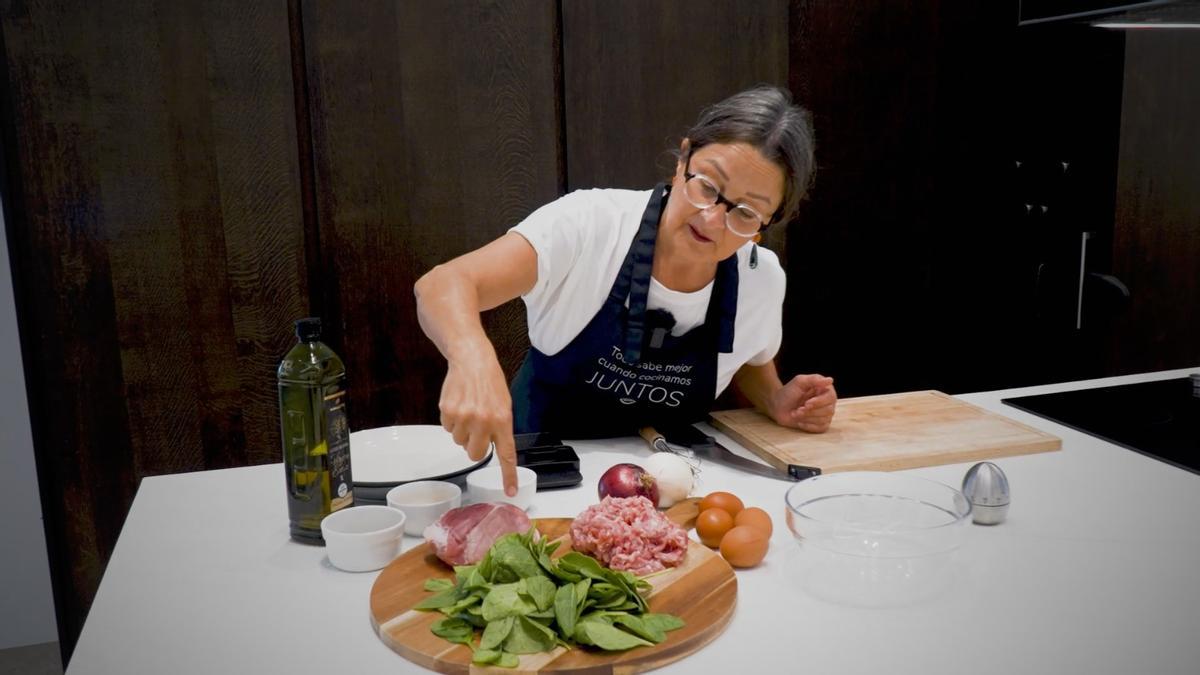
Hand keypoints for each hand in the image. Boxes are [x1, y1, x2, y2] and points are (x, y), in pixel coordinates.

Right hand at [438, 350, 517, 495]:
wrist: (472, 360)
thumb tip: (493, 447)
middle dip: (475, 446)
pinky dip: (452, 420)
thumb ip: (500, 427)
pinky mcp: (448, 412)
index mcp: (502, 420)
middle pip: (475, 454)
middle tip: (477, 430)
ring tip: (469, 410)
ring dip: (463, 430)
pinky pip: (448, 428)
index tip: (510, 491)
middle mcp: (483, 421)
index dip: (508, 475)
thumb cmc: (490, 382)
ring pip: (459, 441)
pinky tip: (459, 405)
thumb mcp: (504, 404)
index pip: (506, 454)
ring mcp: (464, 417)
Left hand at [766, 374, 835, 432]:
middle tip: (798, 409)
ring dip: (807, 418)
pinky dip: (809, 426)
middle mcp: (829, 402)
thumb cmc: (789, 393)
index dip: (819, 402)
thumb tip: (830, 380)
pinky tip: (800, 422)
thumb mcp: (799, 382)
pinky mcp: (821, 424)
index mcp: (825, 389)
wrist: (779, 407)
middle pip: (828, 410)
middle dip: (810, 411)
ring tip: (796, 413)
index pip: (830, 397)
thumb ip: (813, 379)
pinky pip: (821, 428)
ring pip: (824, 419)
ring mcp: (826, 414)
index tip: (806, 404)